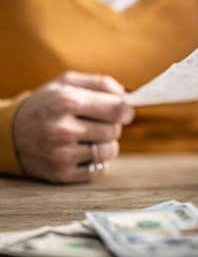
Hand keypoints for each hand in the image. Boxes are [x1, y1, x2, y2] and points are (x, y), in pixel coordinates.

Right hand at [14, 71, 133, 182]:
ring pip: (110, 151)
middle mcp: (64, 130)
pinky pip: (100, 169)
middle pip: (114, 130)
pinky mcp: (62, 174)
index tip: (124, 111)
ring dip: (106, 143)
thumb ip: (100, 84)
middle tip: (96, 122)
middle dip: (112, 125)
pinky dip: (97, 160)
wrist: (8, 133)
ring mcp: (62, 155)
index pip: (116, 109)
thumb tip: (127, 97)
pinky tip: (83, 151)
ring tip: (90, 137)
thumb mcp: (66, 83)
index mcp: (67, 102)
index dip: (126, 110)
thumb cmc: (45, 104)